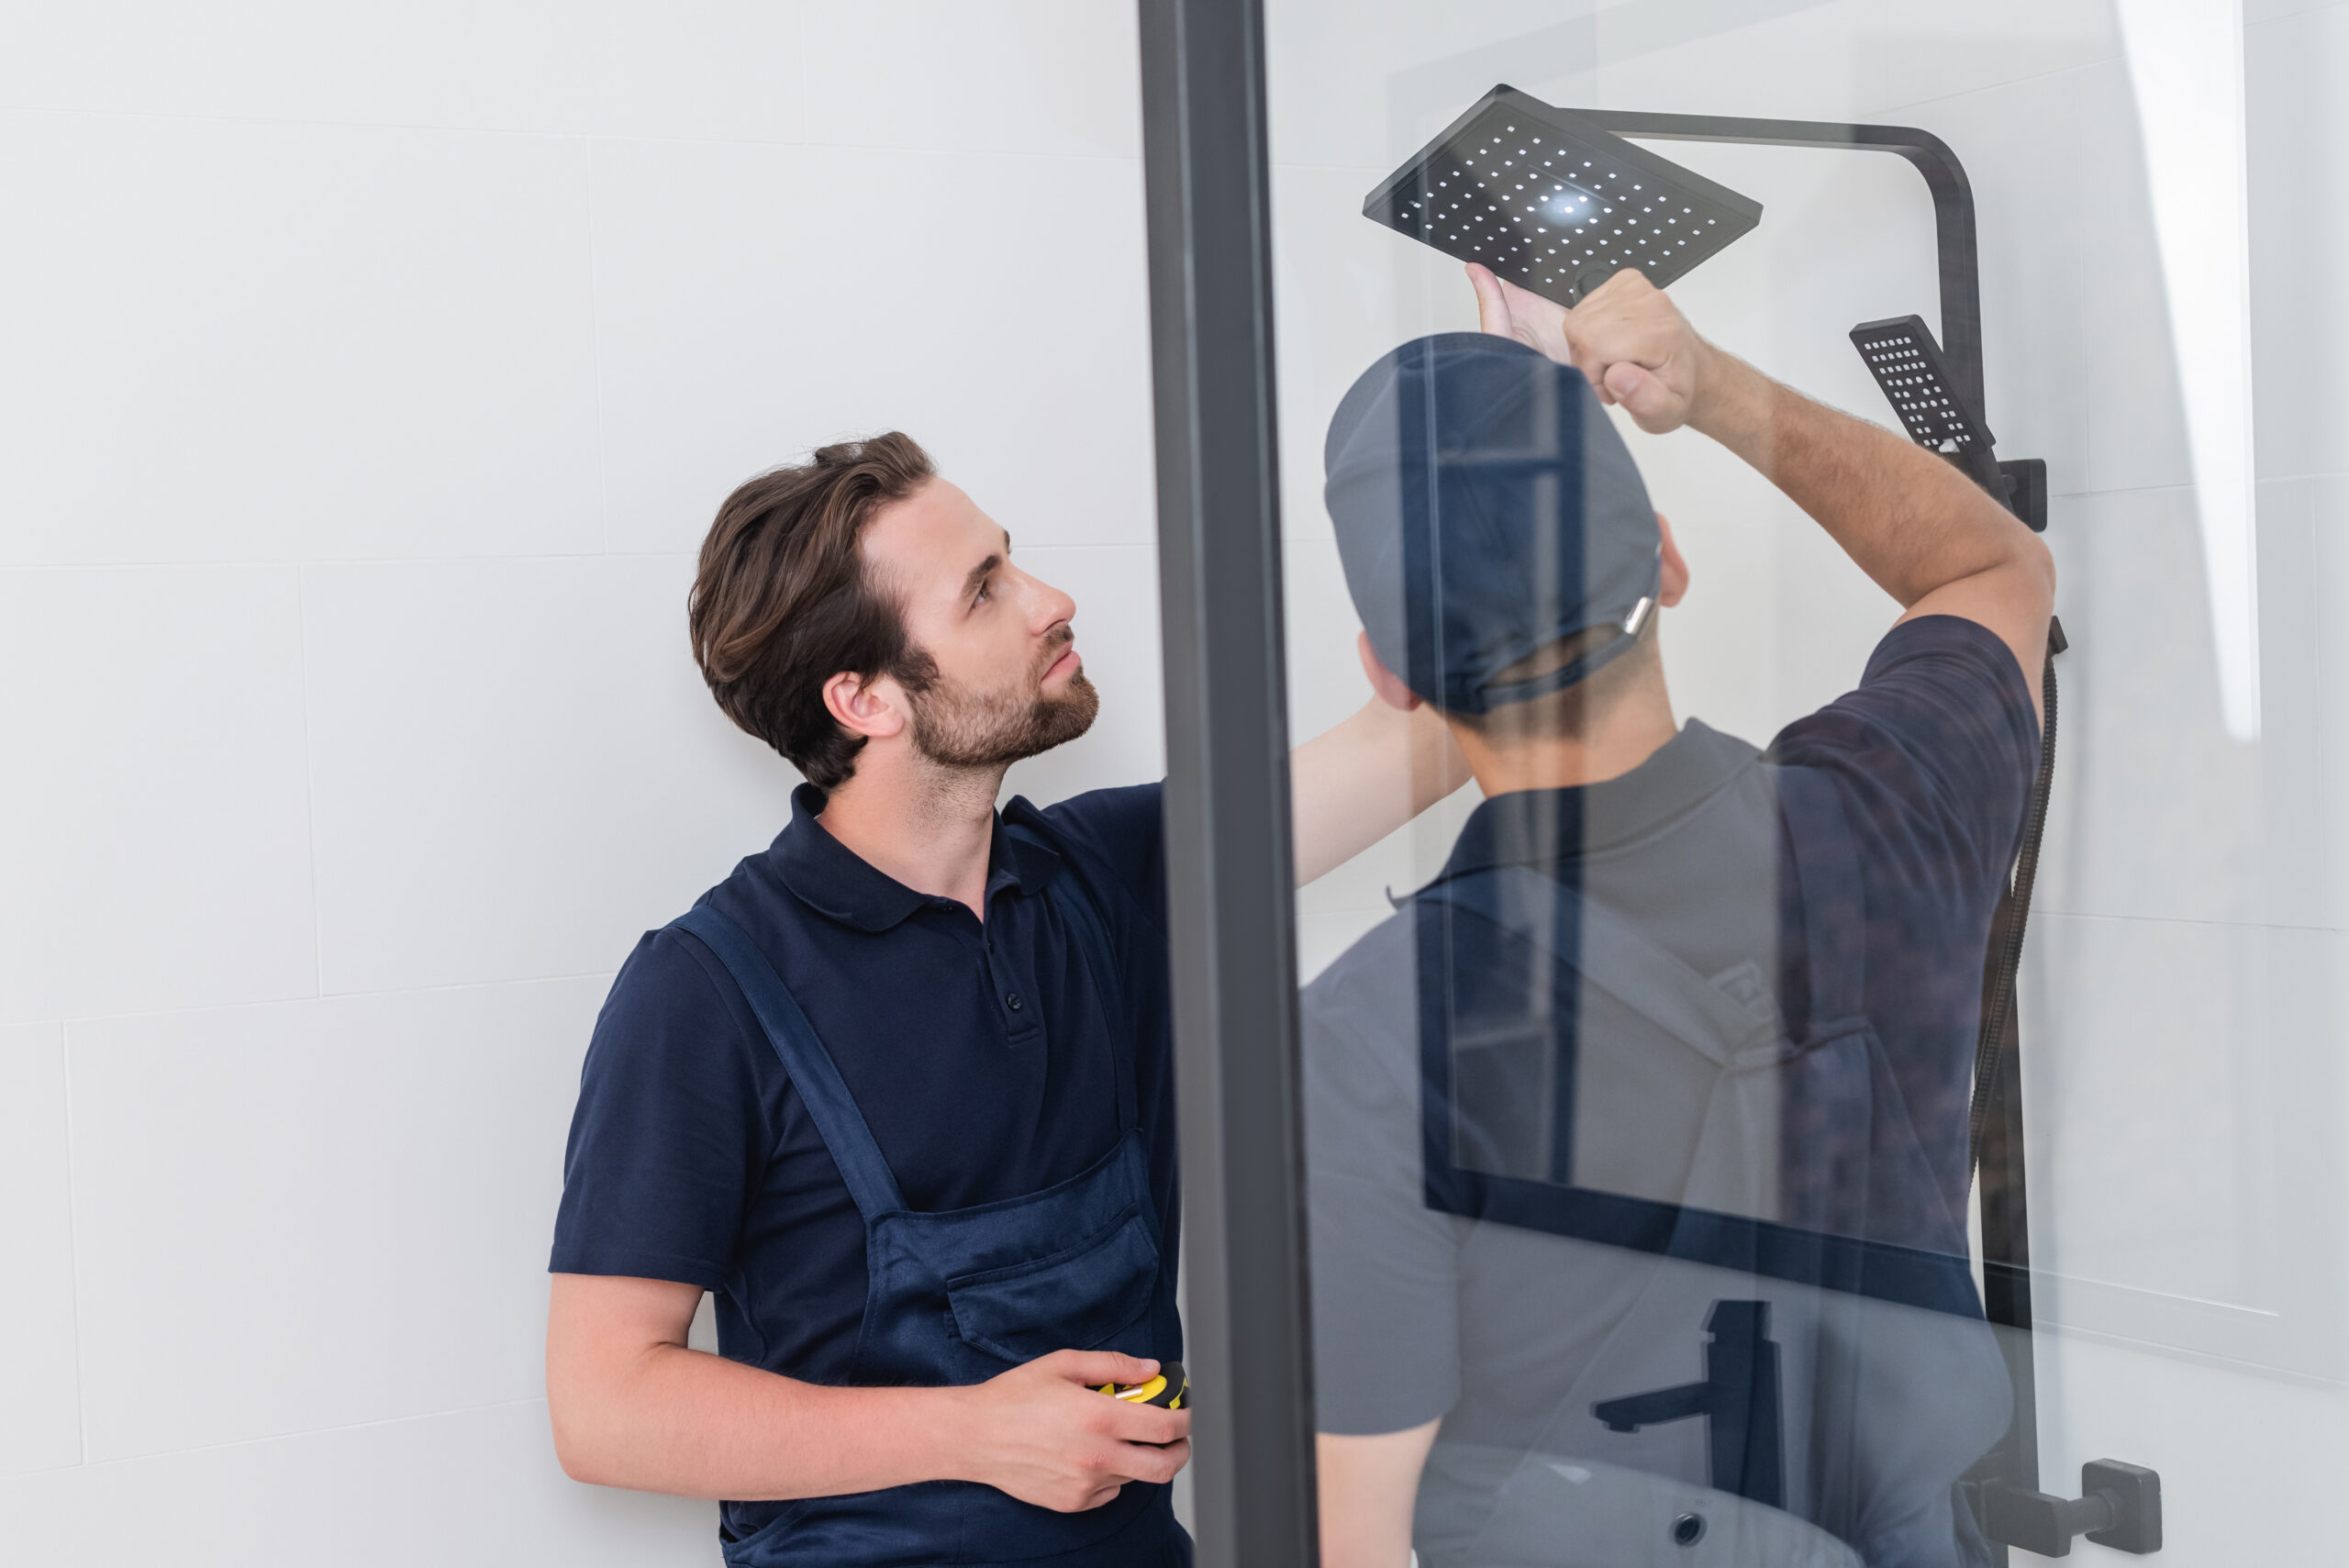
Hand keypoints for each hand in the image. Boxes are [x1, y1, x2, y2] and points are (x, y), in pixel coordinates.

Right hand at [949, 1350, 1191, 1512]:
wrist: (975, 1435)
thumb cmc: (1014, 1397)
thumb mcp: (1065, 1364)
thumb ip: (1114, 1366)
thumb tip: (1149, 1369)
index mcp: (1101, 1417)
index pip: (1166, 1426)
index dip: (1185, 1417)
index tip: (1184, 1410)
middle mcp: (1098, 1456)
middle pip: (1164, 1466)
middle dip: (1179, 1450)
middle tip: (1175, 1437)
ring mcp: (1086, 1484)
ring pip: (1136, 1478)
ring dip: (1140, 1459)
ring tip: (1123, 1439)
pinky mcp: (1072, 1502)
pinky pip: (1109, 1493)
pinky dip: (1112, 1477)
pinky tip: (1093, 1456)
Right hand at [1467, 262, 1721, 434]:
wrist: (1692, 374)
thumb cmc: (1676, 393)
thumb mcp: (1663, 413)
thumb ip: (1642, 398)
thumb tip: (1621, 374)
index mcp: (1655, 331)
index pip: (1593, 343)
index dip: (1591, 372)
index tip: (1609, 387)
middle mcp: (1645, 301)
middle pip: (1579, 328)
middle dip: (1587, 360)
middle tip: (1610, 379)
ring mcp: (1633, 286)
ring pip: (1576, 316)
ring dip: (1587, 346)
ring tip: (1611, 364)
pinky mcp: (1623, 280)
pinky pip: (1582, 303)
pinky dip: (1588, 327)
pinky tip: (1608, 343)